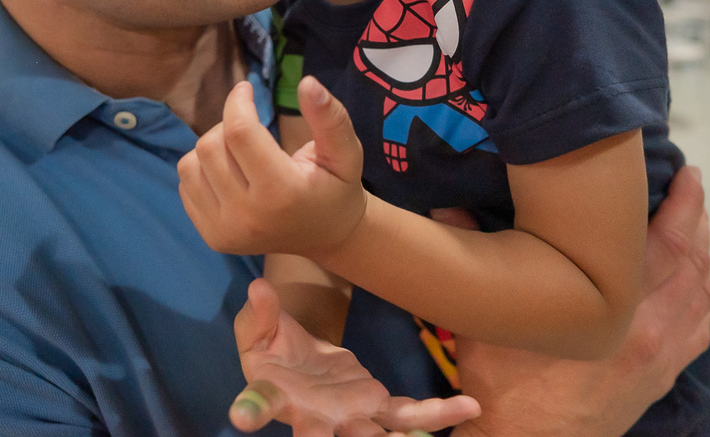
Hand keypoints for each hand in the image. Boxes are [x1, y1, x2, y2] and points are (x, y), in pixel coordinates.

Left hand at [178, 77, 366, 256]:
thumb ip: (331, 118)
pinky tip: (231, 175)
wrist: (326, 237)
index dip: (238, 102)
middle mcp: (247, 216)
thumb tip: (307, 82)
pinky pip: (185, 186)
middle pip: (210, 146)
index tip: (247, 89)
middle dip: (228, 124)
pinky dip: (203, 170)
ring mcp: (224, 231)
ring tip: (241, 152)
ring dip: (212, 146)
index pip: (239, 132)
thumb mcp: (346, 152)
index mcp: (281, 192)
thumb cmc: (336, 187)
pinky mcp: (211, 237)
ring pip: (190, 164)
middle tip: (251, 127)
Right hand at [230, 280, 481, 436]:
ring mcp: (349, 419)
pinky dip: (437, 415)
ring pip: (375, 436)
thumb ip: (261, 312)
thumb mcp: (258, 326)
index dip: (251, 409)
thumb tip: (260, 288)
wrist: (298, 358)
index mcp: (276, 395)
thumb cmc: (271, 345)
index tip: (240, 417)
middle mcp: (313, 418)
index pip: (260, 402)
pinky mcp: (376, 407)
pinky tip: (469, 406)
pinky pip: (408, 415)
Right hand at [441, 166, 709, 436]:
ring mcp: (662, 356)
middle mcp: (652, 329)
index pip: (668, 242)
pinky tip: (695, 284)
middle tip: (690, 187)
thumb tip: (444, 207)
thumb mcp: (485, 320)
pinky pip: (698, 328)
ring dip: (702, 256)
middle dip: (697, 221)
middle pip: (694, 263)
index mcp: (617, 308)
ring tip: (694, 225)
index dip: (684, 204)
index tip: (687, 171)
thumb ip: (474, 256)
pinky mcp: (660, 376)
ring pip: (701, 295)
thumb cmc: (505, 386)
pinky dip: (702, 297)